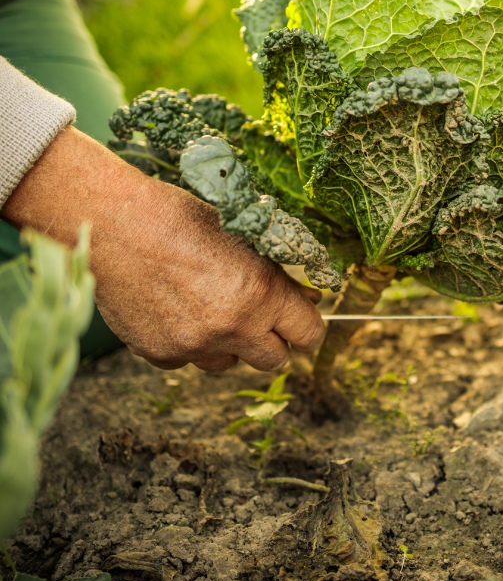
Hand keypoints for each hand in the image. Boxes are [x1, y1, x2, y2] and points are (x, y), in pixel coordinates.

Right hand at [1, 127, 325, 372]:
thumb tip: (310, 297)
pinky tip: (176, 308)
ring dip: (230, 342)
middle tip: (261, 316)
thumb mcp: (244, 237)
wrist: (113, 224)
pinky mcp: (161, 355)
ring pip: (230, 362)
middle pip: (275, 359)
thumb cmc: (181, 218)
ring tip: (211, 305)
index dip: (308, 324)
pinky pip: (190, 360)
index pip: (309, 333)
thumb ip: (278, 275)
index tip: (301, 318)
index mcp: (262, 293)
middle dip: (273, 339)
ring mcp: (195, 346)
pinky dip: (190, 341)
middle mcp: (233, 327)